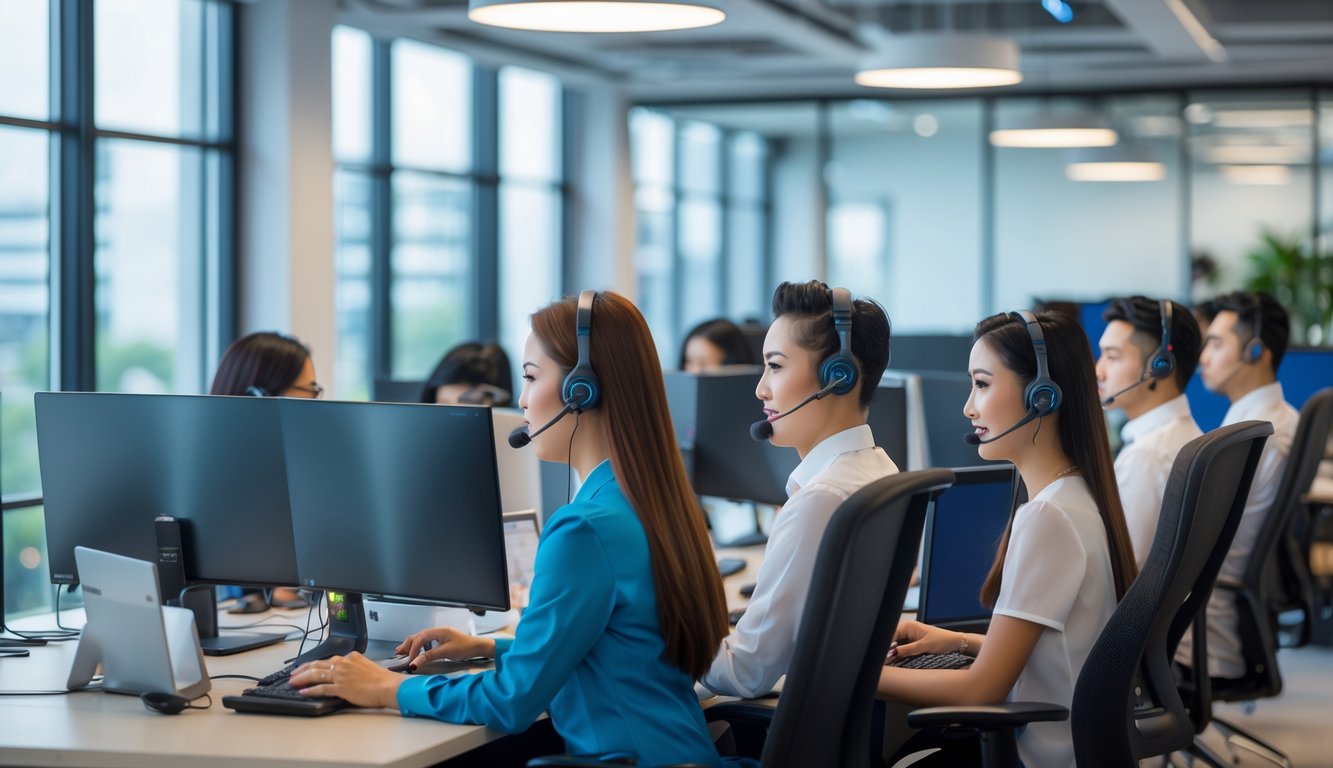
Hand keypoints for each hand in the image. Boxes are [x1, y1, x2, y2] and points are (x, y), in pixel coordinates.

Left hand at [288, 653, 402, 708]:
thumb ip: (354, 669)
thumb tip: (346, 676)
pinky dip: (310, 690)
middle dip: (302, 669)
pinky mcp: (340, 687)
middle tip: (293, 674)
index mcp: (351, 657)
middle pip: (317, 664)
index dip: (315, 664)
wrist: (388, 686)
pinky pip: (321, 688)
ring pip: (316, 674)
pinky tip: (303, 692)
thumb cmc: (382, 680)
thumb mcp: (366, 667)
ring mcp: (341, 675)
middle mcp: (344, 664)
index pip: (328, 659)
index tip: (308, 667)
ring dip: (302, 678)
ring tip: (293, 682)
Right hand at [395, 627, 494, 669]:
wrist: (477, 647)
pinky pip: (427, 641)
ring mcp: (440, 635)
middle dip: (408, 644)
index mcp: (439, 631)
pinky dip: (419, 646)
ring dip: (412, 645)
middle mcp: (438, 631)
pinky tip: (417, 651)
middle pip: (418, 636)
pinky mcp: (441, 640)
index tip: (410, 659)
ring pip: (421, 638)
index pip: (420, 638)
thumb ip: (429, 656)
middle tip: (399, 652)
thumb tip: (415, 662)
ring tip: (403, 651)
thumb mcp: (446, 652)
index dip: (413, 649)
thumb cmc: (465, 647)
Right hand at [889, 619, 962, 659]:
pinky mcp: (913, 641)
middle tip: (885, 660)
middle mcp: (908, 629)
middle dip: (888, 649)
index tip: (883, 655)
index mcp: (909, 625)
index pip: (891, 634)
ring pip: (896, 644)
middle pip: (892, 639)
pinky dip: (900, 653)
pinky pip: (902, 647)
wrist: (955, 643)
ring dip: (894, 652)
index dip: (885, 644)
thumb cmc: (943, 640)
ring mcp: (910, 635)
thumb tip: (892, 653)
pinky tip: (897, 659)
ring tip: (889, 660)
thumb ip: (907, 649)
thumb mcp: (924, 646)